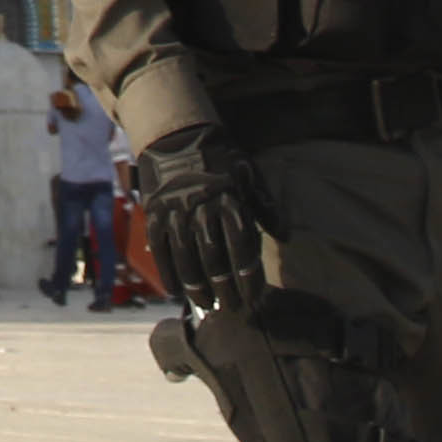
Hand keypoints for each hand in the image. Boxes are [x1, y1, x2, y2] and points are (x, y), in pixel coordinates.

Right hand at [127, 124, 267, 315]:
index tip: (255, 297)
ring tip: (206, 304)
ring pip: (186, 258)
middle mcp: (202, 207)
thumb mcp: (249, 173)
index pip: (242, 247)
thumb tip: (286, 237)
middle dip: (224, 287)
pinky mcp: (155, 212)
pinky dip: (167, 273)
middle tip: (231, 307)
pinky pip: (160, 249)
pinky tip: (175, 292)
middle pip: (214, 258)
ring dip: (197, 286)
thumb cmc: (220, 157)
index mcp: (230, 199)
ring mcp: (176, 211)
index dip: (249, 276)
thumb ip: (266, 206)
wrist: (177, 133)